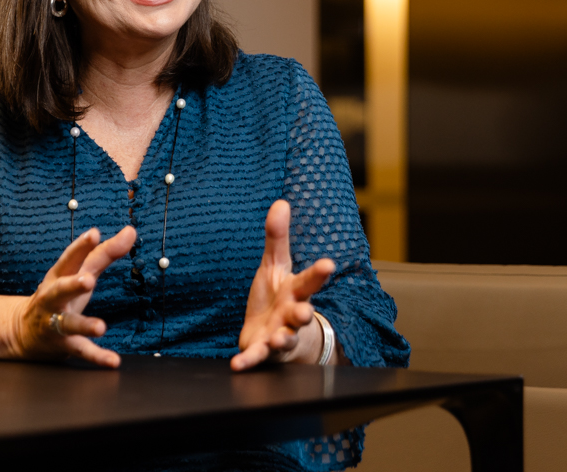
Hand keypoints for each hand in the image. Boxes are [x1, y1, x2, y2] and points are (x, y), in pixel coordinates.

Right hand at [9, 226, 135, 367]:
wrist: (23, 331)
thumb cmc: (60, 294)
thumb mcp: (79, 271)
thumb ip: (105, 253)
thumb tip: (131, 230)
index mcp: (59, 276)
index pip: (70, 258)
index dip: (81, 246)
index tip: (94, 234)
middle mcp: (53, 298)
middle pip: (60, 289)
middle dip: (72, 285)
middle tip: (88, 280)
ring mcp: (55, 323)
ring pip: (68, 323)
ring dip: (84, 324)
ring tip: (101, 327)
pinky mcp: (63, 345)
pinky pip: (81, 350)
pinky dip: (97, 357)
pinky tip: (113, 361)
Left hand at [231, 200, 335, 370]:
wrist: (274, 335)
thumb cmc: (277, 298)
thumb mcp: (274, 266)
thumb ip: (277, 238)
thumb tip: (280, 202)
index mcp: (295, 291)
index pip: (308, 280)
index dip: (318, 273)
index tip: (328, 264)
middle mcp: (291, 315)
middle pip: (301, 313)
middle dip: (304, 313)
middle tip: (306, 311)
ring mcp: (279, 335)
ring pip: (284, 338)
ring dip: (282, 338)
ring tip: (278, 337)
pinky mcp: (263, 351)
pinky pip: (257, 357)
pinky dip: (248, 361)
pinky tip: (238, 363)